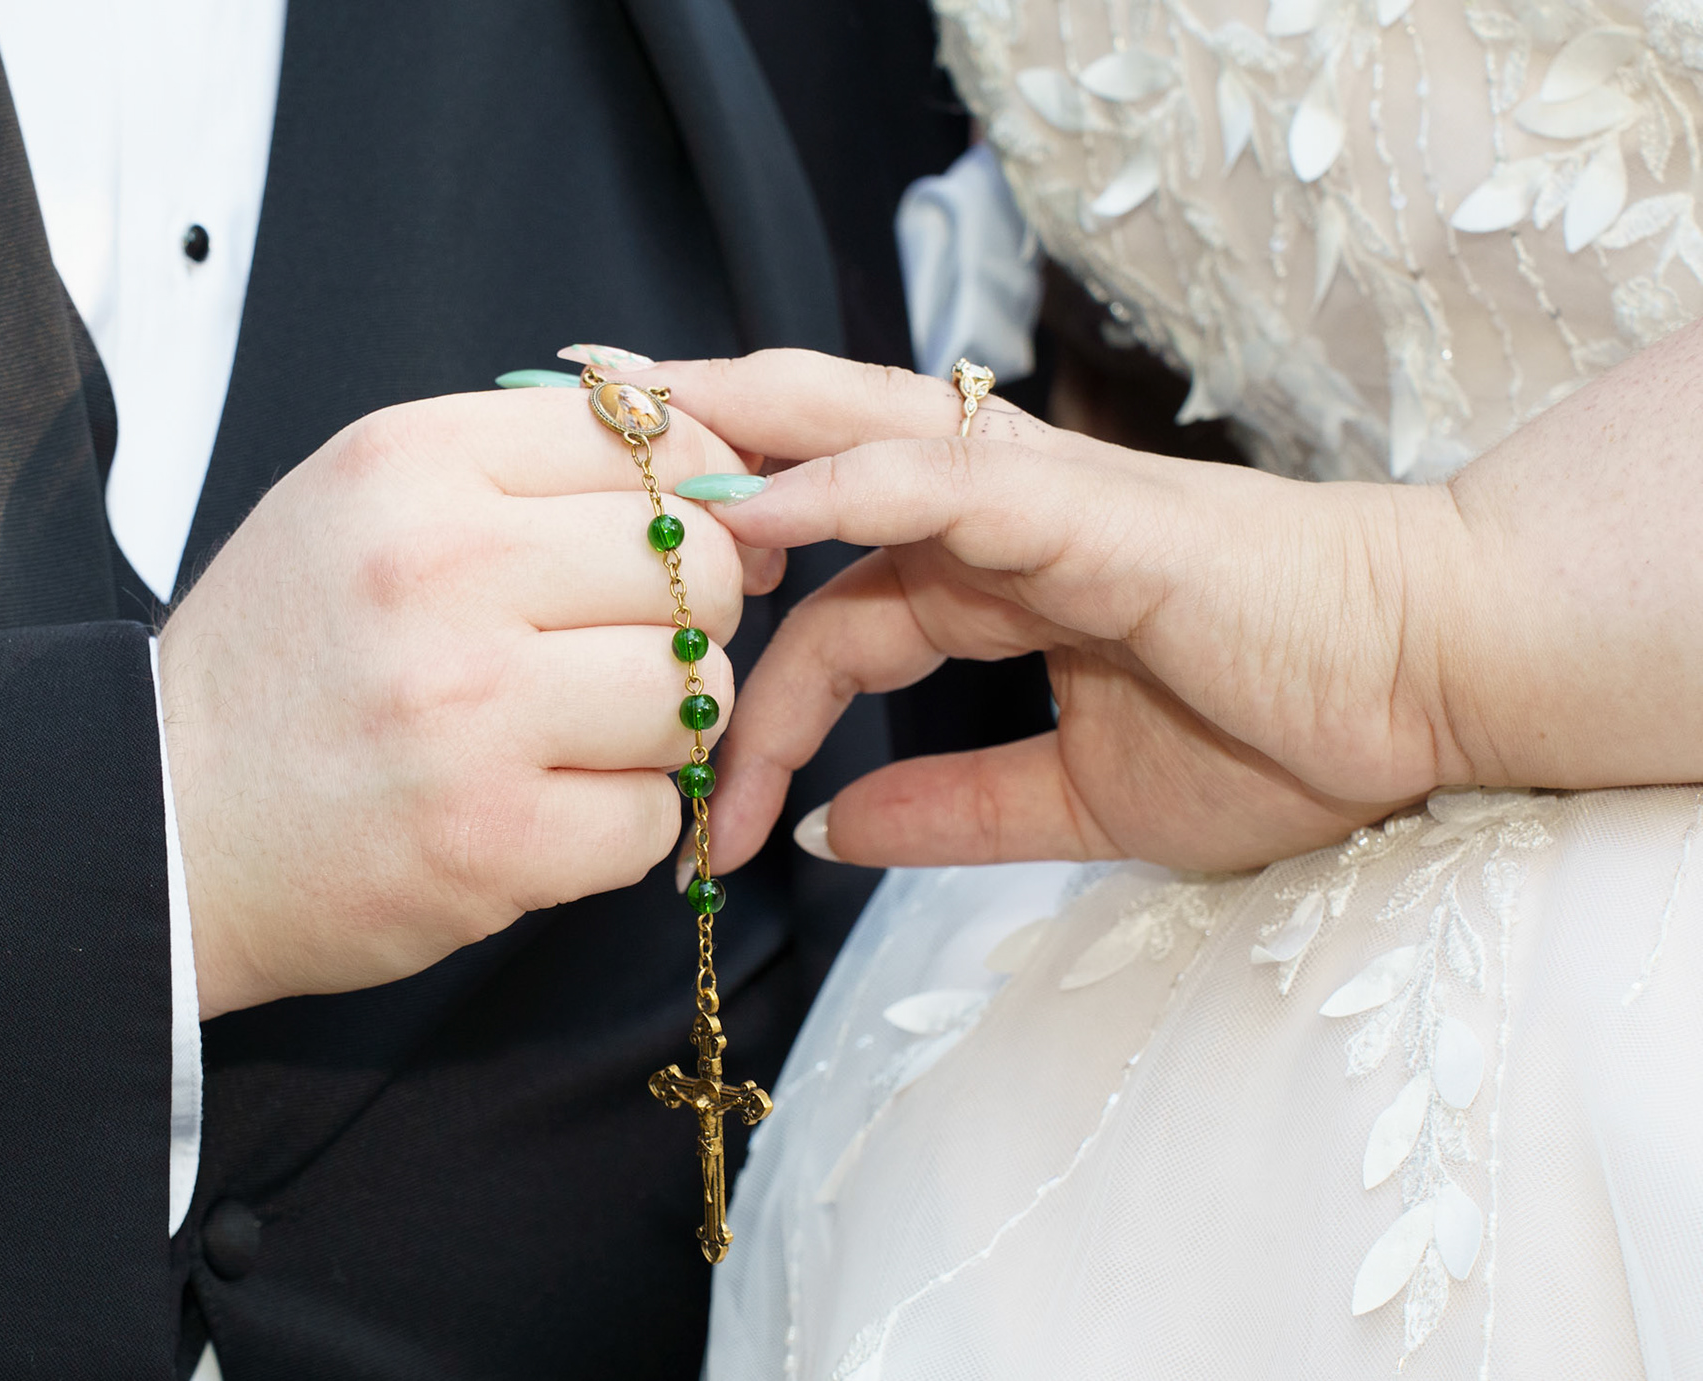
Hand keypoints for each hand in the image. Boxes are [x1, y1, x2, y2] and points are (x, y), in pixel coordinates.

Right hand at [158, 386, 770, 1018]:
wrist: (156, 817)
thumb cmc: (283, 659)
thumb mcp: (365, 504)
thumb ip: (523, 469)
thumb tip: (715, 466)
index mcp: (412, 464)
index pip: (651, 441)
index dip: (694, 498)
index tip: (682, 545)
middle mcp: (442, 570)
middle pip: (696, 565)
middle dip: (689, 614)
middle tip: (625, 649)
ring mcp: (468, 710)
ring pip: (691, 691)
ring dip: (659, 726)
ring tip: (575, 736)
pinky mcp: (491, 837)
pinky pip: (655, 814)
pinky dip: (619, 823)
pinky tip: (542, 810)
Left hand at [628, 350, 1474, 874]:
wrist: (1426, 690)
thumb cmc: (1283, 729)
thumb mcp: (1082, 802)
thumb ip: (955, 812)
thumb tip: (832, 833)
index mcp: (990, 583)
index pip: (828, 625)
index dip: (753, 713)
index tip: (706, 826)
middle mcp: (993, 522)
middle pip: (806, 467)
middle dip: (688, 469)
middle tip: (563, 485)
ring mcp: (1035, 503)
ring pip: (850, 438)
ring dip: (731, 439)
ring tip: (613, 450)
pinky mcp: (1086, 509)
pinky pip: (940, 480)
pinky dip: (842, 484)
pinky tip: (755, 504)